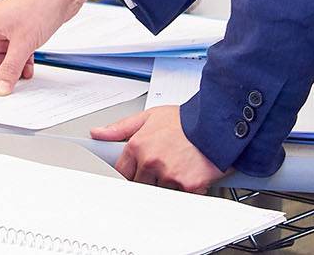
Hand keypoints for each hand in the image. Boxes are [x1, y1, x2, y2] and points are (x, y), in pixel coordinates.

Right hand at [0, 0, 113, 93]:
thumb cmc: (40, 5)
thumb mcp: (23, 44)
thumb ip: (10, 69)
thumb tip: (0, 88)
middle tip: (7, 77)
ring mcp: (7, 25)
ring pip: (0, 53)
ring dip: (10, 65)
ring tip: (25, 73)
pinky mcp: (21, 26)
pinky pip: (13, 48)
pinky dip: (20, 58)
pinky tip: (30, 66)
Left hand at [90, 105, 223, 192]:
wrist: (216, 122)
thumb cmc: (185, 120)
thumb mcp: (149, 117)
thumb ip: (120, 128)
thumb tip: (97, 133)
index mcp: (138, 146)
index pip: (122, 171)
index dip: (128, 172)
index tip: (133, 173)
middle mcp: (151, 162)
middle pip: (140, 183)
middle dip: (149, 178)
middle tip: (163, 165)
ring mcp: (169, 175)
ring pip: (161, 190)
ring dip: (168, 184)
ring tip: (179, 165)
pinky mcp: (188, 186)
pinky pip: (182, 196)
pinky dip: (187, 189)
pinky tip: (191, 173)